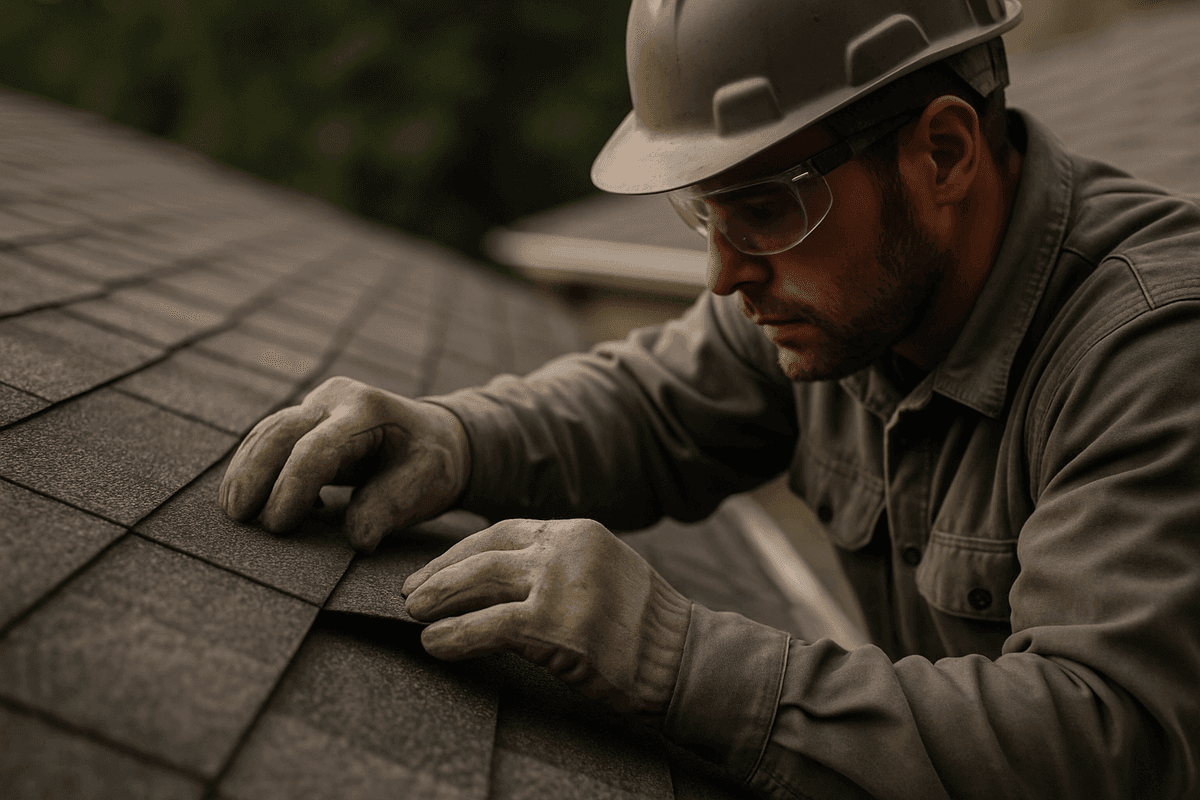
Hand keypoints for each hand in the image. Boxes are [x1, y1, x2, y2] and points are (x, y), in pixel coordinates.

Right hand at [219, 376, 469, 551]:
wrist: (436, 436)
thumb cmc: (432, 461)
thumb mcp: (427, 482)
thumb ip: (390, 507)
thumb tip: (355, 540)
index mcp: (367, 410)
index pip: (317, 448)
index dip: (293, 487)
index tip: (278, 526)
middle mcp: (336, 399)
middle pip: (280, 431)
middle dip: (253, 473)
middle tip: (237, 517)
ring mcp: (318, 405)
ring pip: (267, 432)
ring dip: (245, 471)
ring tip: (231, 512)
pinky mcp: (306, 420)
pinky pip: (270, 440)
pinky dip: (253, 468)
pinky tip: (245, 499)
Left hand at [401, 518, 692, 716]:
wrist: (685, 658)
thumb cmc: (644, 627)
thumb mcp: (604, 572)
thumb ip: (558, 565)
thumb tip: (497, 580)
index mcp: (576, 531)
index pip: (502, 531)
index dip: (461, 552)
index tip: (434, 570)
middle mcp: (566, 548)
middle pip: (484, 553)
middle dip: (440, 574)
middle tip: (411, 593)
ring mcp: (561, 585)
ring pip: (478, 582)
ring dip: (438, 599)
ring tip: (414, 614)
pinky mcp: (555, 626)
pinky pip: (486, 627)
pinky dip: (454, 637)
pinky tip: (435, 644)